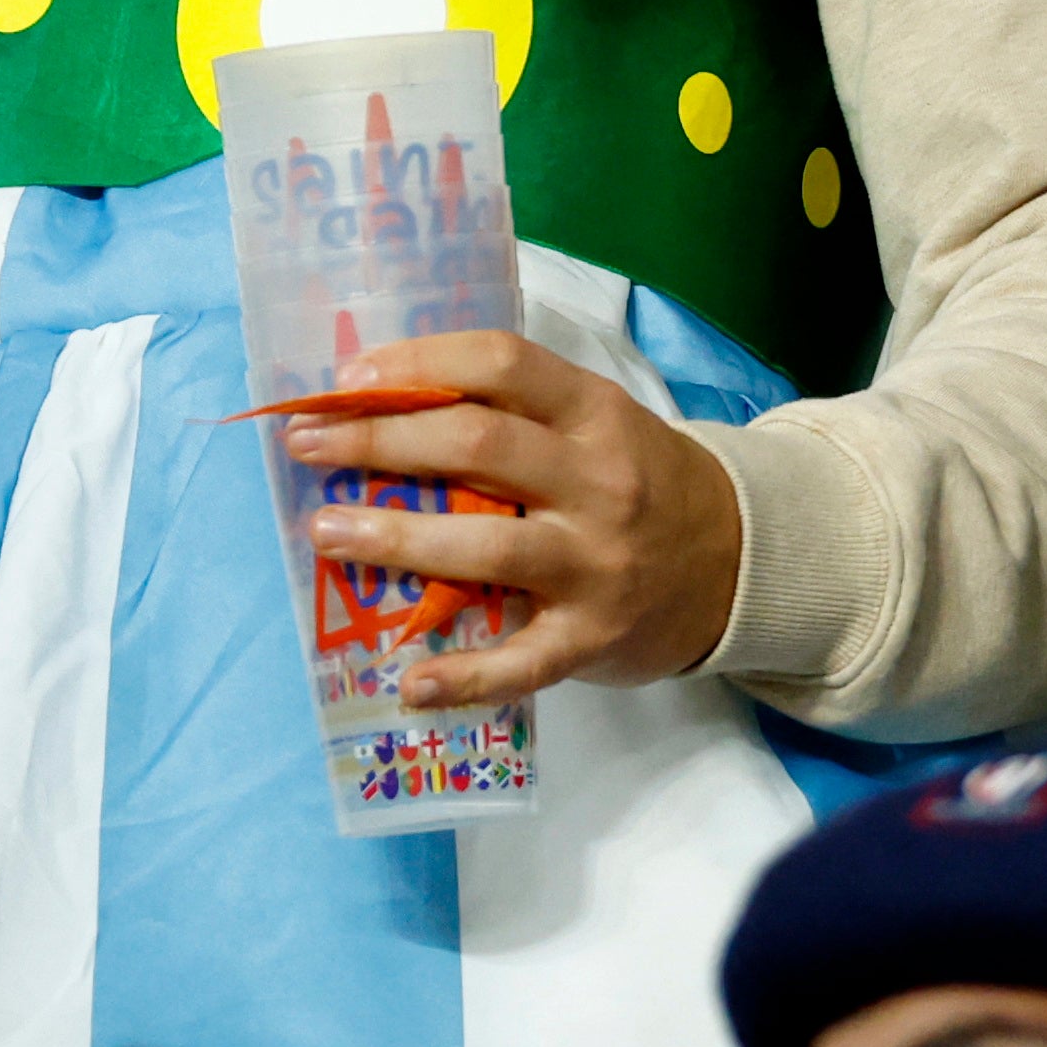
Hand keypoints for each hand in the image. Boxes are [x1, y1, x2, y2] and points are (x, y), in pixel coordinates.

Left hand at [275, 328, 741, 709]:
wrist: (738, 561)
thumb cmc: (641, 482)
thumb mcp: (596, 428)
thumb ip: (517, 417)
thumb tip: (384, 406)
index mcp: (594, 412)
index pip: (502, 363)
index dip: (419, 363)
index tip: (349, 377)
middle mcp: (598, 480)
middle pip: (478, 443)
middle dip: (379, 440)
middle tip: (308, 444)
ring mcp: (597, 562)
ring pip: (486, 546)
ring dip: (396, 538)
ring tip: (326, 534)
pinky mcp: (595, 636)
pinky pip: (521, 662)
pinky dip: (463, 677)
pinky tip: (409, 683)